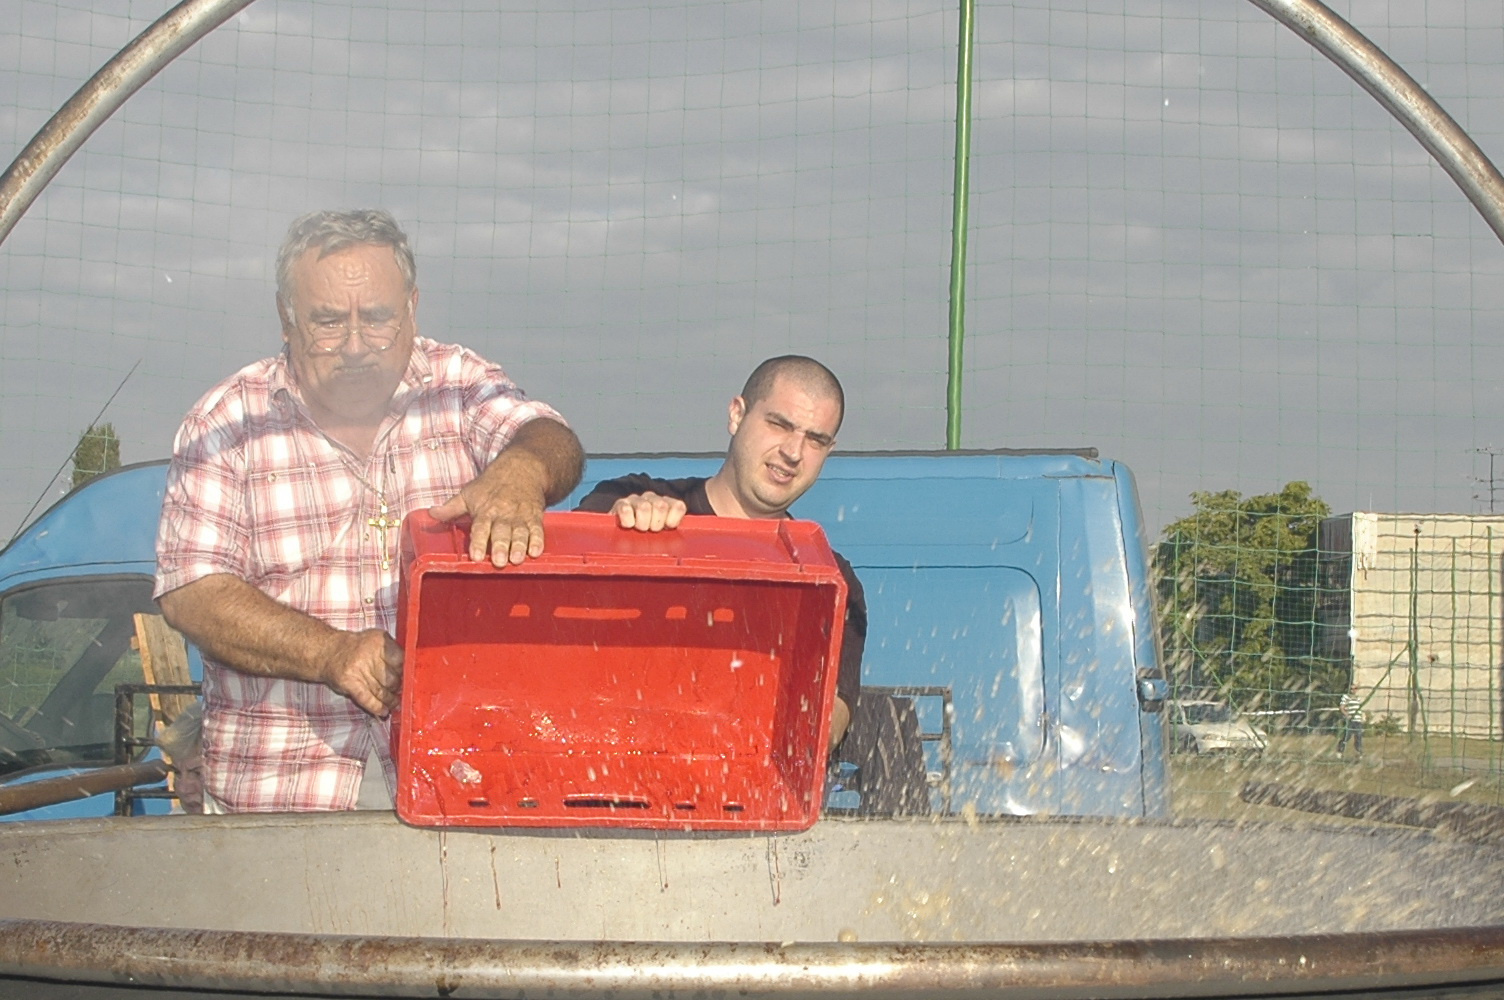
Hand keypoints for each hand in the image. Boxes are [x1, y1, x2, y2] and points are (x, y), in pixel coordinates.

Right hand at [321, 629, 403, 716]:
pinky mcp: (349, 683)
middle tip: (402, 693)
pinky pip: (367, 699)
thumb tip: (410, 669)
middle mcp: (370, 655)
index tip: (411, 680)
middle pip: (393, 678)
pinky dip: (377, 707)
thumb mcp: (376, 640)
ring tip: (395, 705)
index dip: (407, 673)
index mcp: (380, 641)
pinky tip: (383, 711)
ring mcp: (359, 670)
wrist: (327, 651)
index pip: (402, 660)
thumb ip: (392, 651)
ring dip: (390, 701)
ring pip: (382, 691)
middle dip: (399, 688)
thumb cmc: (356, 648)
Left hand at [430, 473, 545, 566]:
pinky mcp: (535, 516)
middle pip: (502, 532)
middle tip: (499, 561)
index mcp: (485, 511)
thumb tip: (430, 513)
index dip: (478, 542)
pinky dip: (538, 540)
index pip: (480, 528)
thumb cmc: (491, 485)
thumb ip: (451, 508)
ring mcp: (520, 516)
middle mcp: (503, 515)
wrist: (522, 468)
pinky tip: (536, 552)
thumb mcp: (468, 493)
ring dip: (519, 546)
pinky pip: (537, 529)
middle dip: (501, 546)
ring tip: (517, 559)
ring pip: (520, 533)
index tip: (476, 556)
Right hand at [611, 492, 686, 531]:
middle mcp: (652, 498)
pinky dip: (627, 520)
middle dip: (656, 523)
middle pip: (661, 505)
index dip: (673, 520)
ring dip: (642, 523)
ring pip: (644, 507)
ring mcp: (636, 499)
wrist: (620, 536)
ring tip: (638, 529)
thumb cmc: (646, 538)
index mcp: (667, 504)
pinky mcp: (620, 504)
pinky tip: (628, 526)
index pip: (678, 506)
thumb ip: (674, 535)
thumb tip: (681, 544)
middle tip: (650, 530)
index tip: (667, 529)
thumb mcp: (663, 537)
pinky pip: (625, 509)